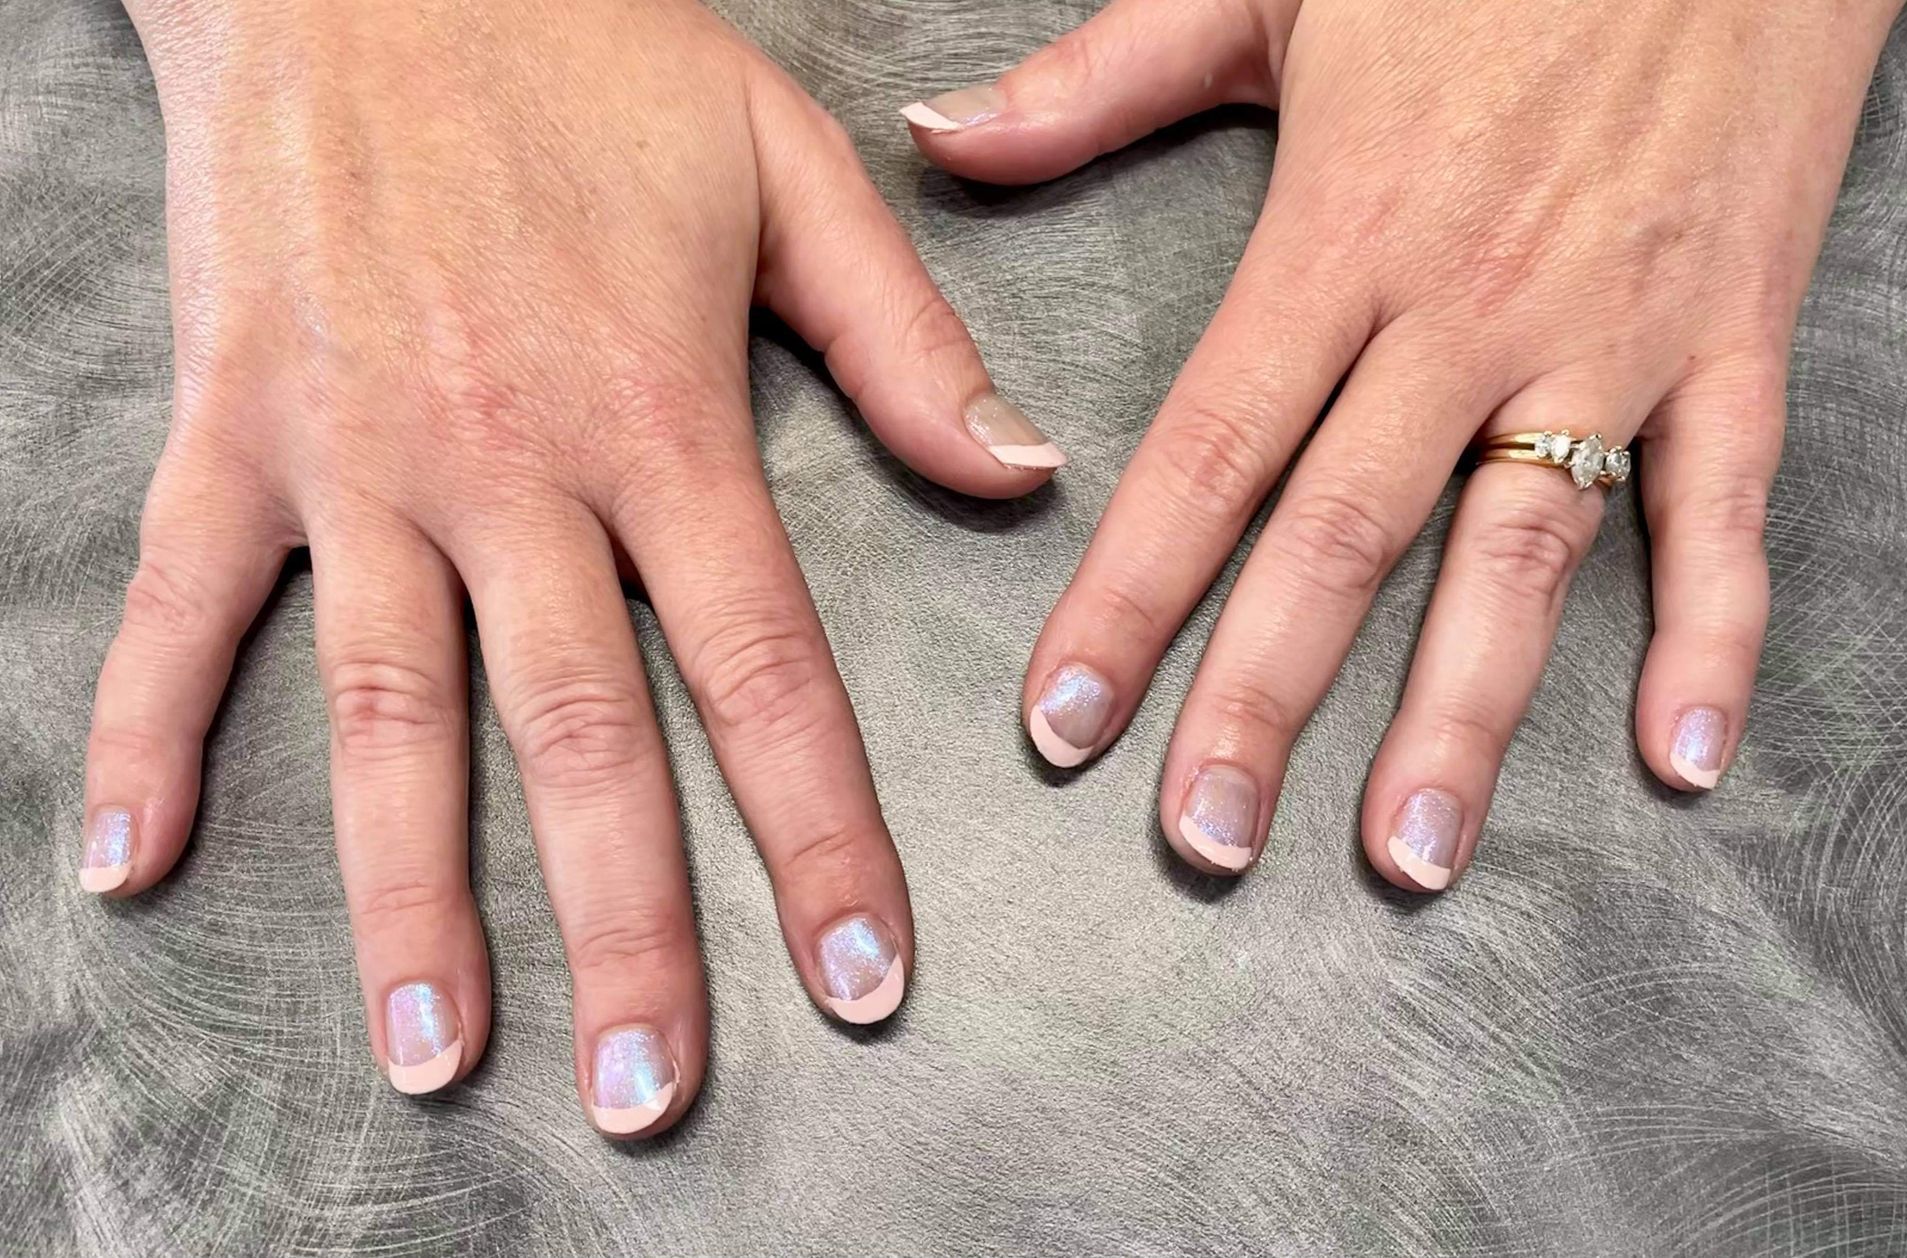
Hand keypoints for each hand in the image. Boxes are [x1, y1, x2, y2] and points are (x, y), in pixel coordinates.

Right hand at [81, 0, 1061, 1134]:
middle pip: (578, 738)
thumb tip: (1019, 473)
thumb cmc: (586, 45)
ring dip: (407, 894)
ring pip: (387, 713)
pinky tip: (133, 861)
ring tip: (435, 1052)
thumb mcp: (785, 162)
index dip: (824, 837)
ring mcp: (353, 457)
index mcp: (660, 415)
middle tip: (651, 1094)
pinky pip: (182, 600)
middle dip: (626, 929)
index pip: (763, 670)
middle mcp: (508, 466)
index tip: (863, 978)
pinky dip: (148, 728)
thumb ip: (902, 335)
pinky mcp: (233, 425)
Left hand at [903, 0, 1901, 885]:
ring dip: (1465, 712)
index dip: (1130, 594)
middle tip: (1204, 837)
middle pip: (1345, 534)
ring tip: (1408, 850)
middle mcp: (1468, 306)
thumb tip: (943, 141)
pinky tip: (1679, 753)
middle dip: (1265, 699)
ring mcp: (1608, 329)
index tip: (1067, 719)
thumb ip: (1101, 78)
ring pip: (1524, 549)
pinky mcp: (1731, 331)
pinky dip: (1714, 629)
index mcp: (1343, 229)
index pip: (1212, 449)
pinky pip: (1725, 501)